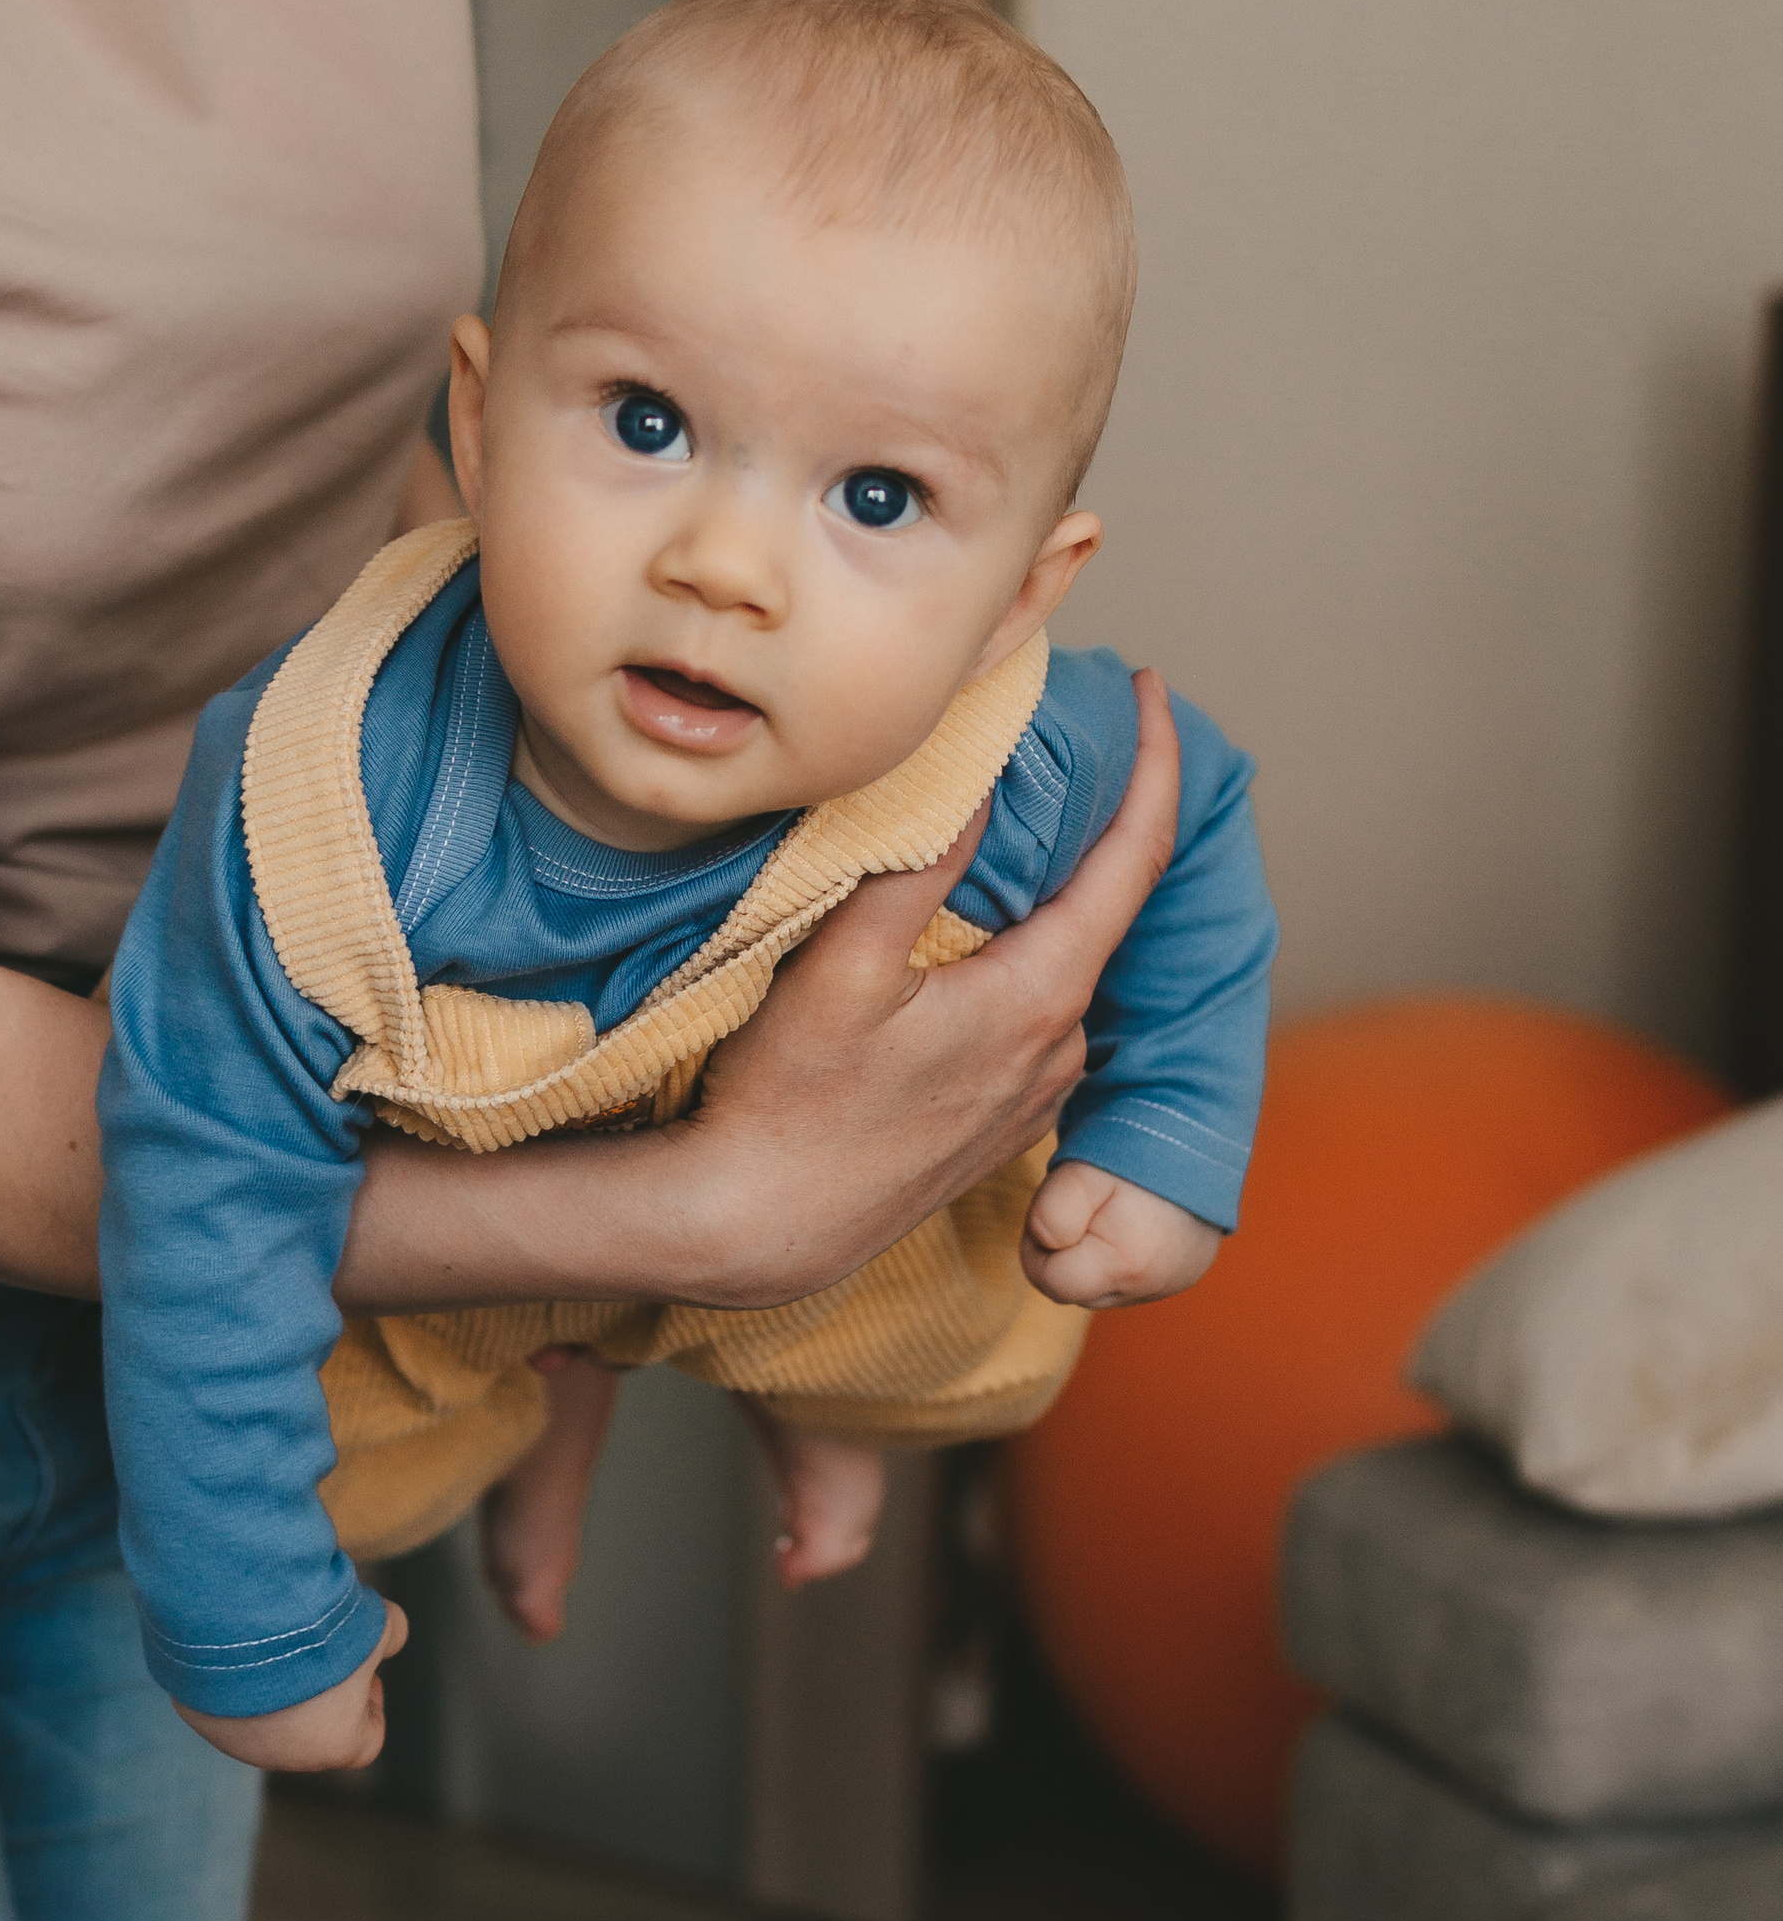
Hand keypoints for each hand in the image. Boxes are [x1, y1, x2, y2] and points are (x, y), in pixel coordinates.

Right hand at [174, 1599, 407, 1774]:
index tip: (368, 1674)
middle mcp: (284, 1754)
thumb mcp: (375, 1624)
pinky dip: (234, 1675)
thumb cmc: (318, 1633)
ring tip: (278, 1637)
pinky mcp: (198, 1714)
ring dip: (275, 1687)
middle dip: (322, 1693)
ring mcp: (235, 1739)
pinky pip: (223, 1699)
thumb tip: (391, 1632)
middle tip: (322, 1650)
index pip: (367, 1741)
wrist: (240, 1621)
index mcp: (334, 1743)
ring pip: (264, 1719)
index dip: (372, 1706)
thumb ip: (391, 1634)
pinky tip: (241, 1637)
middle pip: (313, 1731)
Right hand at [675, 669, 1183, 1306]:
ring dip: (1052, 895)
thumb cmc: (791, 1101)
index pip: (1134, 859)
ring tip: (1016, 828)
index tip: (1152, 689)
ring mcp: (1036, 1090)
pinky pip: (1036, 1010)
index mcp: (1039, 997)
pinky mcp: (1003, 1118)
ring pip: (1065, 960)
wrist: (764, 1231)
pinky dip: (1025, 953)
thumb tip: (982, 782)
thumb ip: (918, 870)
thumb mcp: (842, 970)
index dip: (1156, 764)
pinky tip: (975, 939)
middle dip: (1099, 819)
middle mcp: (1060, 1045)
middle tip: (1076, 736)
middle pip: (1104, 905)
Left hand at [1022, 1161, 1220, 1308]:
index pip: (1052, 1284)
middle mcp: (1153, 1286)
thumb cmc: (1135, 1147)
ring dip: (1094, 1256)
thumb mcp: (1078, 1171)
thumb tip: (1045, 1247)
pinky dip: (1122, 1255)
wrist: (1200, 1127)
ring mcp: (1174, 1282)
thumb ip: (1048, 1215)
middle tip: (1077, 1202)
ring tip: (1106, 1206)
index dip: (1036, 1249)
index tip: (1049, 1209)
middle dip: (1064, 1253)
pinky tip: (1130, 1217)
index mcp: (1125, 1267)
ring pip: (1107, 1286)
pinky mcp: (1186, 1271)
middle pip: (1080, 1290)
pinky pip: (1137, 1278)